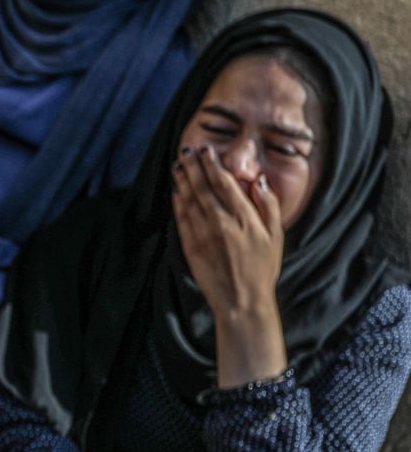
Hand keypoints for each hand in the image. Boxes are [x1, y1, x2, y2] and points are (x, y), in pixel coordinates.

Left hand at [171, 145, 288, 384]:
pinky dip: (177, 202)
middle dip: (193, 166)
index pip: (224, 182)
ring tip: (178, 165)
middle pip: (203, 186)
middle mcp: (221, 222)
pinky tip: (176, 191)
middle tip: (186, 150)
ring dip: (183, 180)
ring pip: (189, 199)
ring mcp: (203, 234)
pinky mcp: (190, 246)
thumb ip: (268, 206)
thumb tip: (258, 181)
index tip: (206, 150)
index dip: (213, 164)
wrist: (241, 300)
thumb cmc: (263, 268)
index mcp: (244, 217)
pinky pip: (181, 218)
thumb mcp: (276, 235)